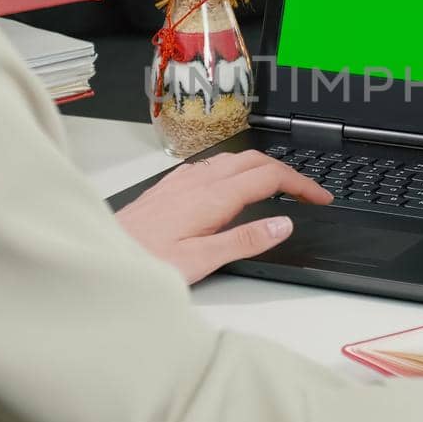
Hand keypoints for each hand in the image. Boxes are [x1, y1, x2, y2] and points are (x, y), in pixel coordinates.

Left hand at [113, 150, 332, 283]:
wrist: (101, 255)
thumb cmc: (143, 262)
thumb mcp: (201, 261)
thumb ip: (244, 241)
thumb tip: (282, 224)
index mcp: (212, 197)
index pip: (269, 177)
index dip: (301, 184)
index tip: (321, 196)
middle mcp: (197, 181)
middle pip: (254, 161)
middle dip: (287, 172)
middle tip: (307, 192)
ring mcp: (181, 180)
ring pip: (232, 159)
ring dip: (262, 167)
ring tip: (279, 187)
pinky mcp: (168, 186)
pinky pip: (211, 165)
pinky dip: (236, 169)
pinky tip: (232, 185)